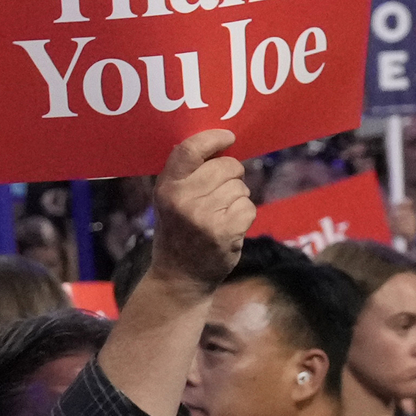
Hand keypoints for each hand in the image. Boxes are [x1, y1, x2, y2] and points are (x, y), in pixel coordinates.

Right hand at [145, 130, 254, 289]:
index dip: (214, 138)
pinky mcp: (224, 232)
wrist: (179, 277)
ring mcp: (203, 217)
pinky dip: (244, 216)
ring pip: (240, 187)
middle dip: (232, 175)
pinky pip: (248, 207)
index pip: (190, 149)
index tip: (228, 138)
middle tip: (222, 192)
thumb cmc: (177, 232)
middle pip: (226, 166)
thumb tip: (215, 143)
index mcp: (167, 187)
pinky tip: (230, 227)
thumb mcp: (168, 201)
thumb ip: (184, 174)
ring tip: (221, 214)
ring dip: (237, 198)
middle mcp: (182, 200)